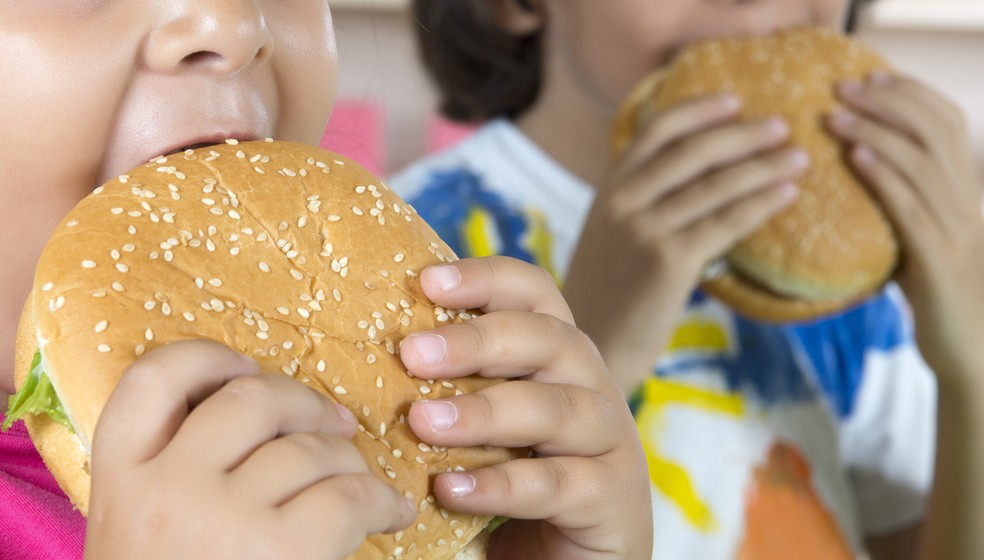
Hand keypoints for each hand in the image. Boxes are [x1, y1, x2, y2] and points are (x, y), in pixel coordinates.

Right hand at [84, 340, 414, 559]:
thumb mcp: (140, 535)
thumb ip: (172, 473)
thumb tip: (260, 415)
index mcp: (120, 481)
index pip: (152, 378)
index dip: (207, 357)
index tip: (245, 368)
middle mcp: (167, 488)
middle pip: (250, 397)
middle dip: (304, 401)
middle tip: (334, 424)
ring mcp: (223, 518)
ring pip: (309, 448)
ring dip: (350, 460)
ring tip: (363, 482)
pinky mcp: (283, 552)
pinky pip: (348, 495)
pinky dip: (381, 500)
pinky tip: (392, 514)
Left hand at [399, 257, 652, 558]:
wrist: (571, 558)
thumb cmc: (515, 476)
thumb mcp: (484, 422)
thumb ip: (451, 385)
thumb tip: (371, 350)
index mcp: (558, 354)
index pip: (534, 293)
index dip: (487, 278)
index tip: (427, 282)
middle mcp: (590, 385)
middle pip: (547, 340)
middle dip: (477, 342)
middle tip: (411, 354)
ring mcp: (609, 442)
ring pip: (554, 409)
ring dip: (484, 412)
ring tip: (422, 423)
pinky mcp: (612, 499)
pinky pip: (556, 484)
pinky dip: (501, 484)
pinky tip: (451, 490)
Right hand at [564, 95, 804, 393]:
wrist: (592, 348)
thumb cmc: (608, 297)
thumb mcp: (610, 238)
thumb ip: (639, 205)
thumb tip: (696, 182)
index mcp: (608, 191)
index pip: (656, 131)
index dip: (698, 110)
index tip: (735, 101)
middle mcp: (623, 202)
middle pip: (693, 151)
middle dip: (743, 134)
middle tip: (783, 126)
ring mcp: (645, 230)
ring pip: (716, 185)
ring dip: (764, 167)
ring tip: (799, 158)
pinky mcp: (669, 261)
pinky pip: (726, 222)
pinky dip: (761, 204)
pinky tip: (787, 195)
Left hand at [830, 73, 983, 375]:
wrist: (974, 354)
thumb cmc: (943, 297)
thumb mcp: (928, 240)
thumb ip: (908, 206)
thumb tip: (863, 174)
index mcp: (970, 191)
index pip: (949, 123)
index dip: (911, 94)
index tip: (870, 78)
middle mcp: (971, 201)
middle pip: (934, 132)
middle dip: (886, 102)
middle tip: (841, 87)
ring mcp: (959, 230)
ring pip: (921, 163)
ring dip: (875, 132)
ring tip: (835, 116)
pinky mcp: (939, 261)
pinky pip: (910, 208)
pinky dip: (883, 177)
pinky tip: (856, 157)